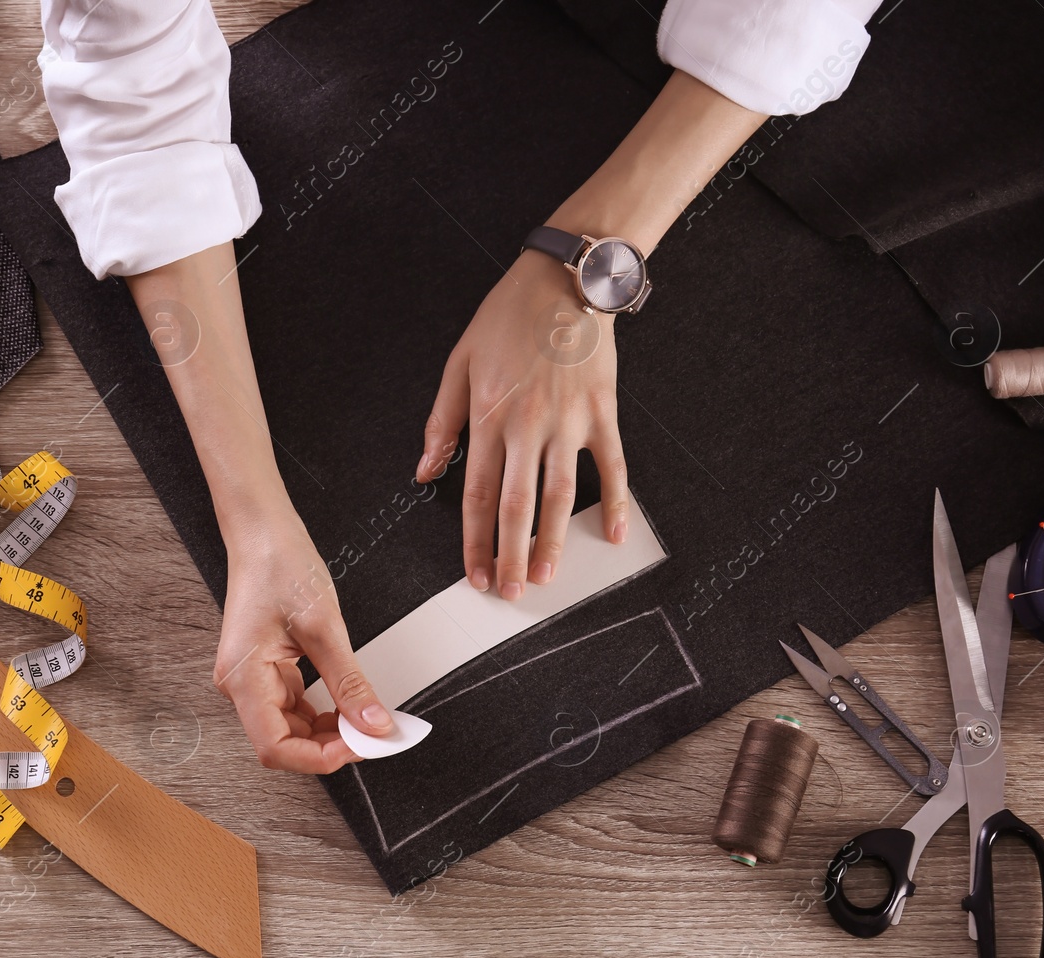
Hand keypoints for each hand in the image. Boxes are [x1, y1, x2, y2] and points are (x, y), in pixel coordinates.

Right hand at [214, 505, 395, 772]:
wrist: (263, 533)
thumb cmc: (280, 567)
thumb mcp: (324, 627)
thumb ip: (349, 682)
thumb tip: (374, 725)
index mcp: (242, 677)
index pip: (275, 747)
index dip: (318, 757)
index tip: (360, 747)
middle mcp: (240, 685)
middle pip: (284, 742)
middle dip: (330, 746)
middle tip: (375, 736)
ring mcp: (252, 679)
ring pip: (292, 728)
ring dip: (330, 732)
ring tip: (368, 722)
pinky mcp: (266, 670)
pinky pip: (296, 706)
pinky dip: (325, 713)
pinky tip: (349, 707)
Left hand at [416, 249, 630, 599]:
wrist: (565, 280)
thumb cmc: (509, 318)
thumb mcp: (460, 363)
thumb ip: (442, 423)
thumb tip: (426, 471)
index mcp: (489, 418)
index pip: (478, 496)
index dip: (475, 542)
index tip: (474, 574)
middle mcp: (529, 427)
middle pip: (517, 507)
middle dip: (510, 556)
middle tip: (510, 592)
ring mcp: (570, 423)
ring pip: (561, 496)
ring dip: (553, 541)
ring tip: (546, 576)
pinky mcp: (603, 413)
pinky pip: (614, 467)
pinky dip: (617, 502)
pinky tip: (615, 534)